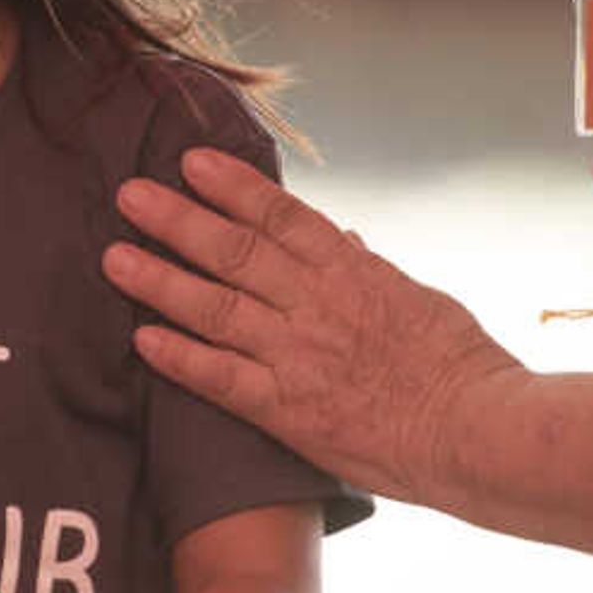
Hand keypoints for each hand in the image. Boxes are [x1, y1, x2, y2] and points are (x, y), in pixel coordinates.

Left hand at [106, 145, 521, 504]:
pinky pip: (220, 378)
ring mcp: (298, 355)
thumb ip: (371, 269)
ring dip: (160, 280)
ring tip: (114, 257)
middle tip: (130, 194)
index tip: (192, 162)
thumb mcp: (421, 300)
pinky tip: (140, 339)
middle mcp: (317, 304)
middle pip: (234, 250)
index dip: (232, 186)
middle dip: (177, 219)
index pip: (282, 216)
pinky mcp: (288, 410)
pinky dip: (179, 357)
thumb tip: (342, 239)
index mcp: (352, 272)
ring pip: (215, 306)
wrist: (479, 431)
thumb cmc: (463, 367)